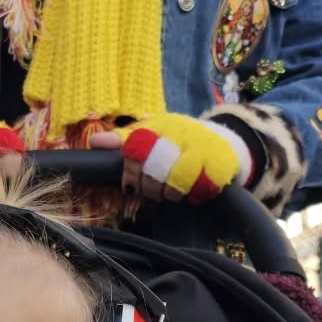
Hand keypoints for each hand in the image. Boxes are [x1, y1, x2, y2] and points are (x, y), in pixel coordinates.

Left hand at [93, 115, 242, 203]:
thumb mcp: (153, 132)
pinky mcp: (219, 167)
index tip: (130, 184)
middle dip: (146, 187)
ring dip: (165, 194)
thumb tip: (95, 142)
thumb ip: (125, 139)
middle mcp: (184, 134)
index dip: (130, 170)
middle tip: (147, 191)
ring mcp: (203, 150)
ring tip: (166, 192)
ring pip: (172, 183)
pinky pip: (195, 191)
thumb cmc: (180, 139)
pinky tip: (186, 192)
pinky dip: (187, 196)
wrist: (226, 141)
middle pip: (153, 169)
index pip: (137, 147)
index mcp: (164, 124)